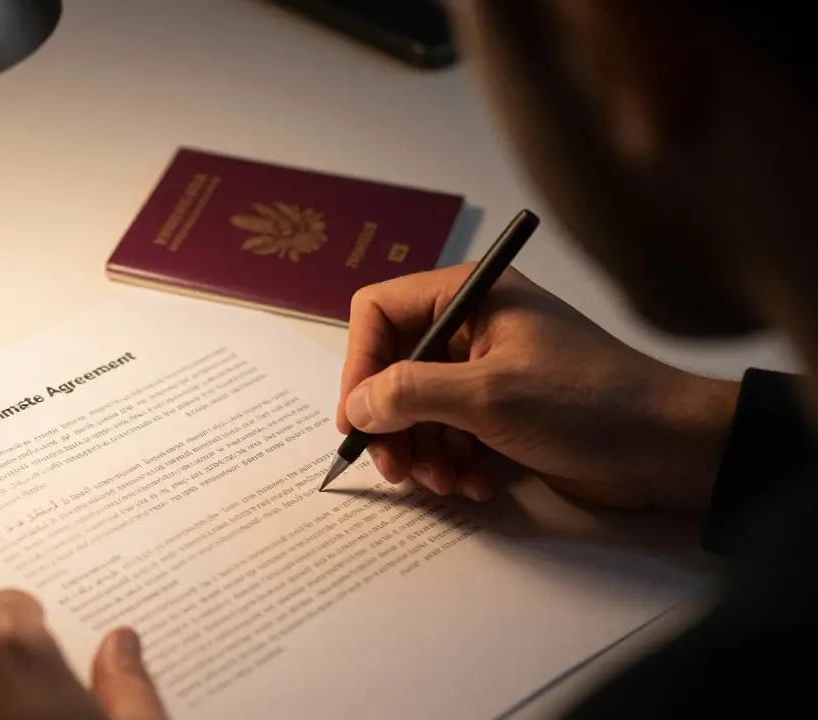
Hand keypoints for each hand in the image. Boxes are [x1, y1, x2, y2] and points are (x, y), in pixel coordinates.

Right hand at [338, 265, 739, 511]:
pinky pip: (449, 434)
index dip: (359, 365)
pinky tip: (476, 484)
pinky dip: (453, 463)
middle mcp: (471, 326)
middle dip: (391, 422)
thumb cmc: (587, 403)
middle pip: (393, 367)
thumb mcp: (489, 395)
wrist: (670, 448)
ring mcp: (486, 370)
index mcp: (468, 297)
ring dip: (422, 451)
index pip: (380, 312)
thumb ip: (412, 393)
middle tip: (396, 469)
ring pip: (417, 408)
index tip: (357, 420)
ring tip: (447, 481)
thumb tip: (357, 406)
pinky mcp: (502, 411)